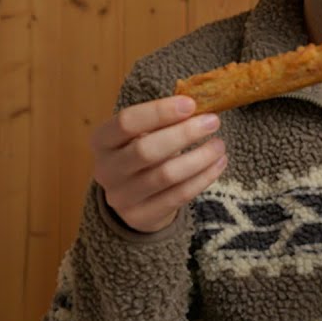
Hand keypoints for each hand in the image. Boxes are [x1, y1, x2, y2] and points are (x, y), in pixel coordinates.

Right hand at [90, 95, 226, 231]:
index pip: (126, 122)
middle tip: (213, 121)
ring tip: (220, 145)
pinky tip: (219, 164)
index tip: (191, 104)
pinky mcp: (141, 216)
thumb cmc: (140, 155)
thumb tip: (198, 108)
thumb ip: (161, 122)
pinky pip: (179, 196)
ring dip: (199, 157)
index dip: (159, 112)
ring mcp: (122, 197)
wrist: (132, 200)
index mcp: (101, 141)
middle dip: (184, 134)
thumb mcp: (140, 135)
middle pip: (146, 150)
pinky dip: (203, 178)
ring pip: (166, 175)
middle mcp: (106, 170)